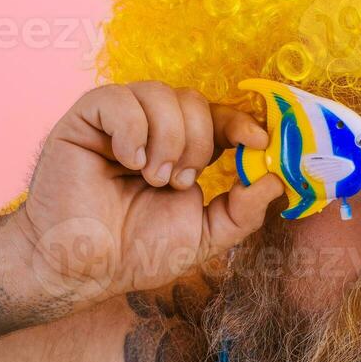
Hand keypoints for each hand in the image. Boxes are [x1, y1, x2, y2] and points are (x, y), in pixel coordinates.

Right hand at [0, 82, 283, 301]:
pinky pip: (119, 99)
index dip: (242, 122)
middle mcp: (153, 128)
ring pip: (160, 93)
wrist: (83, 268)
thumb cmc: (137, 252)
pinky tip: (126, 160)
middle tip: (178, 183)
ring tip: (151, 178)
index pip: (219, 117)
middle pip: (194, 100)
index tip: (258, 141)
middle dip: (198, 143)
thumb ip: (244, 210)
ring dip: (167, 140)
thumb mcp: (205, 234)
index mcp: (183, 149)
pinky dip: (131, 130)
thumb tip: (278, 179)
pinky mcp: (86, 120)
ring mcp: (119, 121)